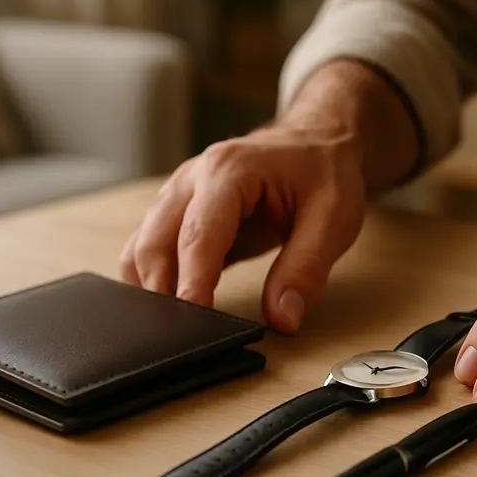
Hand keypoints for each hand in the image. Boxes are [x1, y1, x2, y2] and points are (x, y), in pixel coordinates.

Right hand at [119, 121, 366, 332]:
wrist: (317, 140)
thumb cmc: (324, 172)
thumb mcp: (334, 219)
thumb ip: (307, 268)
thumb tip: (283, 317)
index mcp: (230, 171)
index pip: (198, 235)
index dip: (192, 283)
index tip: (193, 321)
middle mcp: (194, 177)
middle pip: (154, 241)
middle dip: (162, 291)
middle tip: (181, 336)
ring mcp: (181, 192)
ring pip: (143, 245)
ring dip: (151, 286)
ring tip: (176, 326)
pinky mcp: (180, 210)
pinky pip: (150, 246)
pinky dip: (153, 277)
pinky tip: (173, 305)